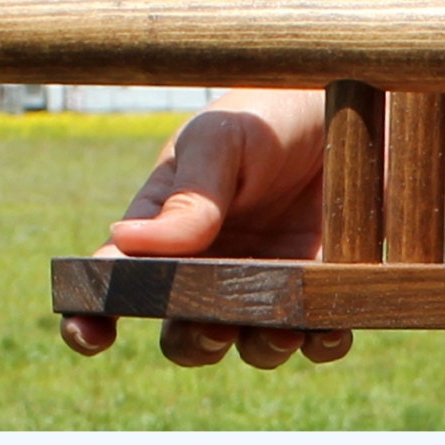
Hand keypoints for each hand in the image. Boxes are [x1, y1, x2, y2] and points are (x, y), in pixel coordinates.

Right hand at [59, 89, 352, 368]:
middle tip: (213, 324)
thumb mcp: (223, 138)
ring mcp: (271, 279)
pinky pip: (319, 333)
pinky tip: (327, 325)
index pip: (115, 283)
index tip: (91, 334)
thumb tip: (124, 243)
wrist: (354, 97)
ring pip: (252, 343)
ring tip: (278, 329)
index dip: (91, 317)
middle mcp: (214, 266)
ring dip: (260, 347)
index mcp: (168, 229)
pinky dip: (321, 339)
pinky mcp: (326, 284)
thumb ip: (188, 194)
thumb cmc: (270, 113)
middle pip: (185, 332)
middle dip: (193, 341)